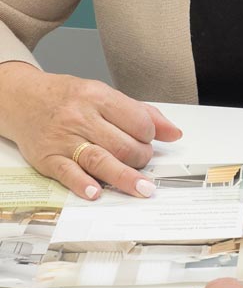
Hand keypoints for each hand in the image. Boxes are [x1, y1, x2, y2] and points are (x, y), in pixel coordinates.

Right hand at [0, 61, 181, 199]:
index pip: (137, 120)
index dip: (150, 134)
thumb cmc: (70, 98)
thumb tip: (173, 133)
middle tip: (142, 161)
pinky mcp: (48, 158)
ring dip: (124, 176)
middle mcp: (81, 117)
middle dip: (140, 157)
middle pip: (122, 144)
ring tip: (142, 187)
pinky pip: (67, 173)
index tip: (149, 139)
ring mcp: (64, 139)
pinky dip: (83, 184)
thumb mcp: (105, 95)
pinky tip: (96, 192)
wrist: (24, 99)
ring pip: (100, 159)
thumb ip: (142, 113)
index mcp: (99, 97)